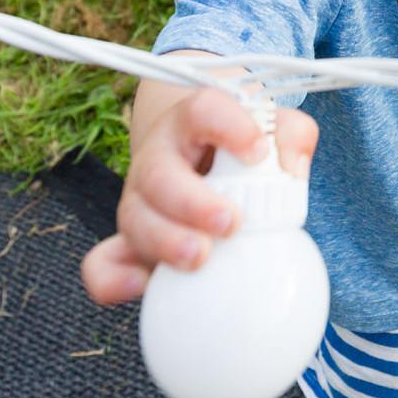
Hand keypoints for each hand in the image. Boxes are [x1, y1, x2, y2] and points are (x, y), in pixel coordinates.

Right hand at [80, 88, 316, 304]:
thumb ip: (293, 137)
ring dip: (165, 240)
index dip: (227, 126)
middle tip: (230, 223)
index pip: (203, 111)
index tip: (256, 152)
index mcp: (193, 123)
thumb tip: (292, 168)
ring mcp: (140, 202)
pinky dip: (113, 278)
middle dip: (192, 202)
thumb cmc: (244, 149)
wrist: (203, 163)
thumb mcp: (274, 130)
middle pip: (159, 174)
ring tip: (200, 257)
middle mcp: (159, 159)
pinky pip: (104, 263)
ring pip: (134, 217)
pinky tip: (141, 286)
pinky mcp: (129, 244)